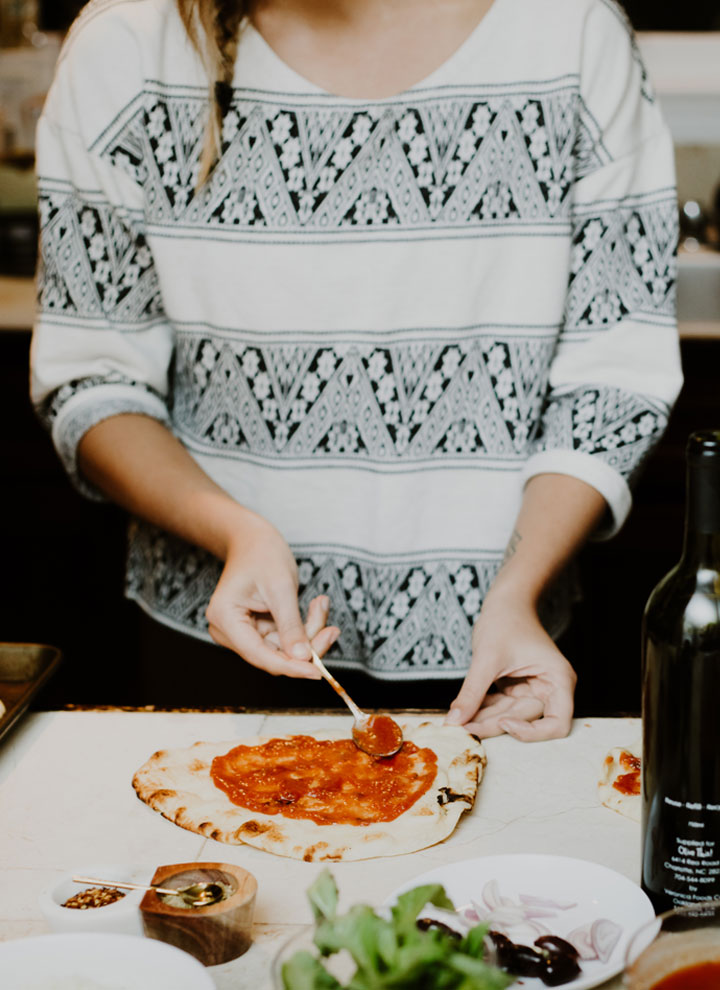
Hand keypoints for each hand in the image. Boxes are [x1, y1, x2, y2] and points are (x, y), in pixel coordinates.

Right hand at [206, 514, 338, 676]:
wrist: (253, 538)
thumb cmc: (262, 554)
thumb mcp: (281, 587)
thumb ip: (291, 625)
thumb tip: (303, 659)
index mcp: (225, 618)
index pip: (259, 655)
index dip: (290, 666)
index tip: (317, 672)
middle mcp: (229, 631)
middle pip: (273, 655)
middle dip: (306, 643)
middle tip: (332, 629)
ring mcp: (242, 631)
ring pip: (283, 649)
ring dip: (308, 631)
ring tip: (321, 604)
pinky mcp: (257, 630)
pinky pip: (285, 638)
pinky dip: (304, 626)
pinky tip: (316, 606)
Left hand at [446, 593, 575, 740]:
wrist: (504, 602)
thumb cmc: (504, 620)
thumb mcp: (487, 658)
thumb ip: (472, 692)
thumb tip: (454, 722)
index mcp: (558, 679)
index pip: (557, 724)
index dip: (532, 733)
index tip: (503, 723)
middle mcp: (550, 688)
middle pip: (527, 721)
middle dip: (494, 725)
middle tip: (462, 729)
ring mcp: (533, 690)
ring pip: (509, 717)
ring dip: (483, 720)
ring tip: (457, 723)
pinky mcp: (516, 689)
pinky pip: (499, 707)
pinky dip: (481, 710)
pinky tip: (462, 712)